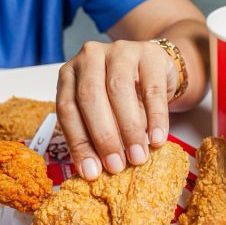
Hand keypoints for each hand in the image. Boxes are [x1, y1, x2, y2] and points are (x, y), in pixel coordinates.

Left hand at [57, 40, 178, 179]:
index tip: (91, 172)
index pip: (67, 110)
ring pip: (119, 91)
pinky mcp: (149, 53)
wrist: (154, 70)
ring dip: (129, 130)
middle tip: (116, 167)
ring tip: (138, 157)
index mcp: (70, 75)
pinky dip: (156, 118)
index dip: (79, 144)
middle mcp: (89, 57)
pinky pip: (152, 89)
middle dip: (103, 137)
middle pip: (90, 98)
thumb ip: (94, 135)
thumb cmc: (122, 98)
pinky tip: (158, 139)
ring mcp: (120, 51)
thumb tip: (94, 171)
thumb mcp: (102, 114)